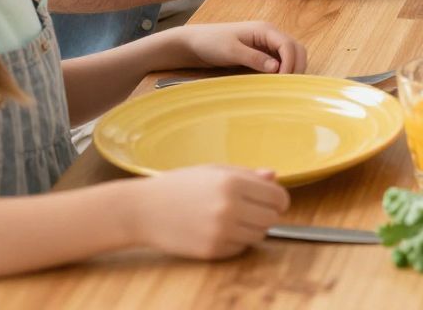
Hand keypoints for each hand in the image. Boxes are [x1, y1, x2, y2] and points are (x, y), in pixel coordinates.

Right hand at [127, 166, 289, 258]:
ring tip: (234, 219)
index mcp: (233, 183)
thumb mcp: (214, 171)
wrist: (142, 210)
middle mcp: (229, 208)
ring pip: (258, 235)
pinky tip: (220, 230)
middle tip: (253, 210)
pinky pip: (239, 248)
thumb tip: (274, 177)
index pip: (277, 197)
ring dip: (253, 228)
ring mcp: (220, 231)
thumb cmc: (179, 185)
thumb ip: (247, 175)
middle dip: (267, 214)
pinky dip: (236, 241)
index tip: (274, 200)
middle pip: (271, 218)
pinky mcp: (211, 251)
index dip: (279, 199)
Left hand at [171, 21, 306, 74]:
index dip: (291, 63)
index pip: (289, 45)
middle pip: (296, 49)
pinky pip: (281, 61)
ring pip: (291, 55)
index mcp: (265, 30)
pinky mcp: (262, 53)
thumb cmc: (211, 43)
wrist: (194, 43)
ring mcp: (267, 44)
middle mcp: (270, 35)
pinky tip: (276, 82)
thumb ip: (254, 58)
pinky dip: (284, 71)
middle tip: (287, 86)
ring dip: (292, 69)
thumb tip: (277, 68)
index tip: (282, 81)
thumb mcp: (231, 51)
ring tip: (283, 86)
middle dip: (296, 66)